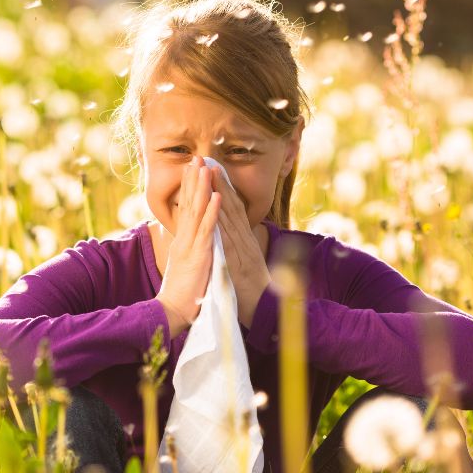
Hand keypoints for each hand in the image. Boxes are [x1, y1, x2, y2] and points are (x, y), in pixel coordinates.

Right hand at [155, 156, 221, 335]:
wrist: (172, 312)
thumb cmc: (181, 293)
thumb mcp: (184, 266)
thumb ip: (187, 250)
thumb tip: (189, 240)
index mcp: (182, 241)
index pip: (185, 209)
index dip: (189, 188)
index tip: (192, 169)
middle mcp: (184, 239)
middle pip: (188, 204)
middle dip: (193, 180)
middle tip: (196, 158)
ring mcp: (190, 246)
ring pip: (197, 211)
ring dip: (202, 188)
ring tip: (206, 168)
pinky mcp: (199, 255)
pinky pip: (207, 230)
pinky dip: (212, 212)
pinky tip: (216, 196)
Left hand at [208, 163, 272, 328]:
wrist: (264, 312)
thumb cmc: (252, 291)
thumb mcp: (243, 264)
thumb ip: (238, 248)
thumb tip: (231, 237)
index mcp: (244, 240)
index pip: (232, 209)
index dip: (222, 188)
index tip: (212, 169)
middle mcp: (244, 240)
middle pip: (231, 206)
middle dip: (219, 182)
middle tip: (208, 160)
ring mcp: (243, 249)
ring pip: (230, 216)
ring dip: (220, 193)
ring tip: (210, 172)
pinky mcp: (238, 262)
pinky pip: (229, 239)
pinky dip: (223, 221)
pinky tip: (216, 206)